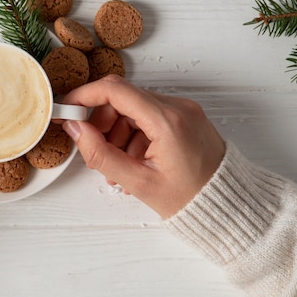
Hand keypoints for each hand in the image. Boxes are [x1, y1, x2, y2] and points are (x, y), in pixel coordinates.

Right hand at [61, 75, 224, 218]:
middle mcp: (177, 107)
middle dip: (101, 123)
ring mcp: (183, 110)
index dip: (85, 96)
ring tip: (119, 166)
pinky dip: (132, 134)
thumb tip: (75, 128)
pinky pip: (146, 116)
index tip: (67, 109)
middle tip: (96, 152)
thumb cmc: (191, 199)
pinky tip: (134, 160)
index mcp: (168, 120)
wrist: (229, 206)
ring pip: (132, 108)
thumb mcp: (137, 182)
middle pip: (121, 99)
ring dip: (116, 132)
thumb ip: (100, 153)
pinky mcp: (184, 117)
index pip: (115, 90)